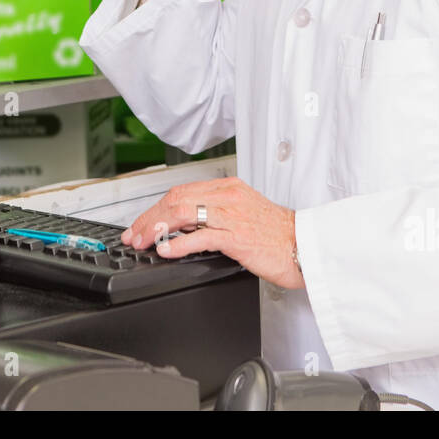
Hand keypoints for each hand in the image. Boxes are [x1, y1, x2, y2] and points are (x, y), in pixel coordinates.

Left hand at [120, 176, 304, 289]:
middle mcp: (227, 196)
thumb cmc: (278, 235)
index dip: (155, 208)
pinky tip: (165, 250)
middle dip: (149, 218)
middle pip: (176, 200)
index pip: (180, 192)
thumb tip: (184, 226)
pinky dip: (178, 243)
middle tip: (134, 235)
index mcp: (228, 188)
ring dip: (156, 229)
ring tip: (143, 242)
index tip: (141, 224)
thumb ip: (215, 214)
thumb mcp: (243, 214)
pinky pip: (200, 236)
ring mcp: (232, 214)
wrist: (305, 246)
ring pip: (183, 213)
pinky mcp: (237, 235)